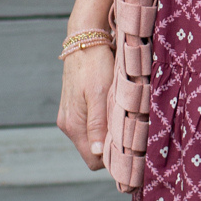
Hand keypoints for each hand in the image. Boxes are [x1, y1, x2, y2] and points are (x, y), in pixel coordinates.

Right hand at [57, 44, 132, 191]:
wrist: (85, 40)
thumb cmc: (95, 65)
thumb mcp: (100, 94)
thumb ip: (98, 124)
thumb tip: (97, 152)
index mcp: (73, 125)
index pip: (93, 160)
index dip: (111, 159)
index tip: (130, 149)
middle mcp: (69, 124)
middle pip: (93, 151)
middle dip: (111, 146)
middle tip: (131, 132)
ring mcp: (71, 116)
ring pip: (94, 137)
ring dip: (109, 133)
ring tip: (123, 116)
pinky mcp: (75, 107)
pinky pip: (92, 125)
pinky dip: (104, 122)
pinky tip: (114, 108)